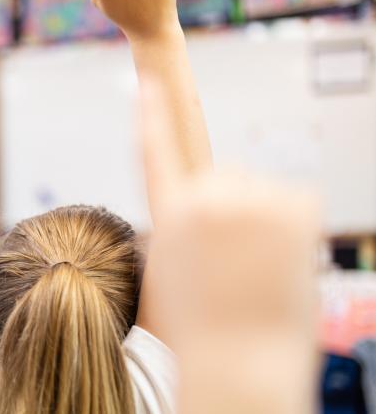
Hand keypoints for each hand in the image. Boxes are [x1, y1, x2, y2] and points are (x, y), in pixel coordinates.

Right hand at [140, 81, 320, 413]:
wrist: (238, 364)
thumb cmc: (196, 330)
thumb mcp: (163, 275)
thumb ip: (176, 230)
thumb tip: (201, 206)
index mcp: (169, 214)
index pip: (156, 150)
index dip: (152, 114)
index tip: (151, 82)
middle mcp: (206, 197)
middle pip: (220, 177)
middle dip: (226, 208)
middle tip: (229, 261)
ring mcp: (253, 200)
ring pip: (256, 190)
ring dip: (258, 219)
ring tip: (253, 269)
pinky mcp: (295, 205)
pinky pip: (292, 199)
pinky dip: (290, 226)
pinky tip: (281, 261)